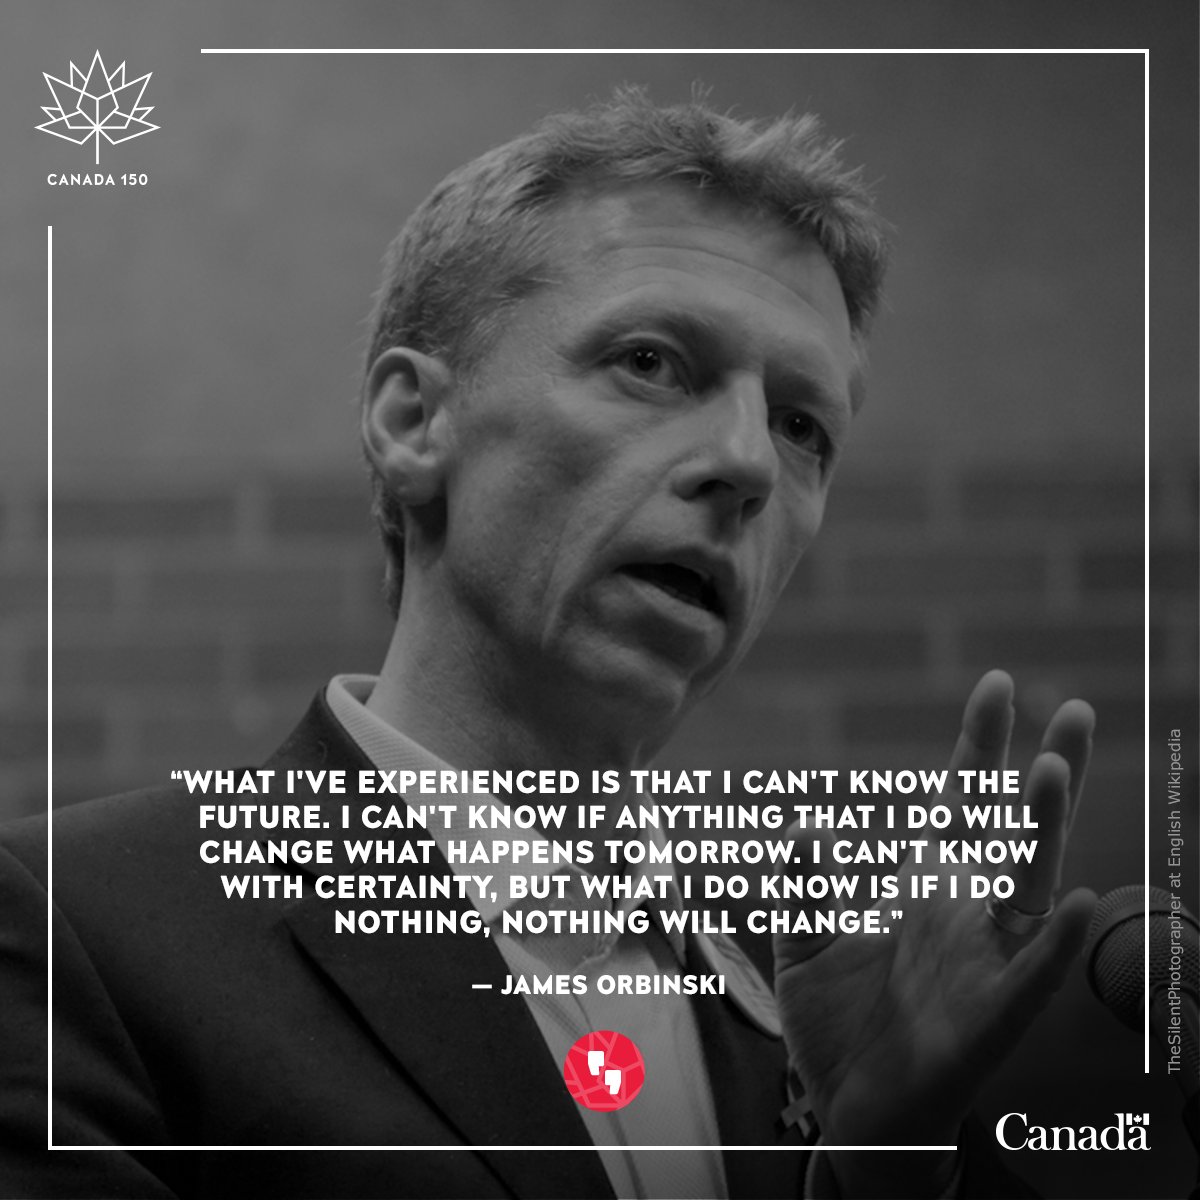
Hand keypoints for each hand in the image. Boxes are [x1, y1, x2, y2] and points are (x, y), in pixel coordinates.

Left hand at [773, 671, 1094, 1175]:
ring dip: (1043, 831)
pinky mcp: (990, 1016)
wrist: (850, 1110)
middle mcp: (965, 912)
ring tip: (1055, 772)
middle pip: (1014, 830)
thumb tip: (807, 828)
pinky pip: (1031, 974)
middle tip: (1075, 708)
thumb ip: (801, 886)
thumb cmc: (837, 1022)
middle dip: (1044, 772)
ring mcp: (984, 961)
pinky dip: (1055, 942)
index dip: (979, 744)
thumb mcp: (804, 943)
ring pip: (1028, 887)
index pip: (961, 800)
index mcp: (926, 884)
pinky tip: (1078, 900)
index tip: (996, 684)